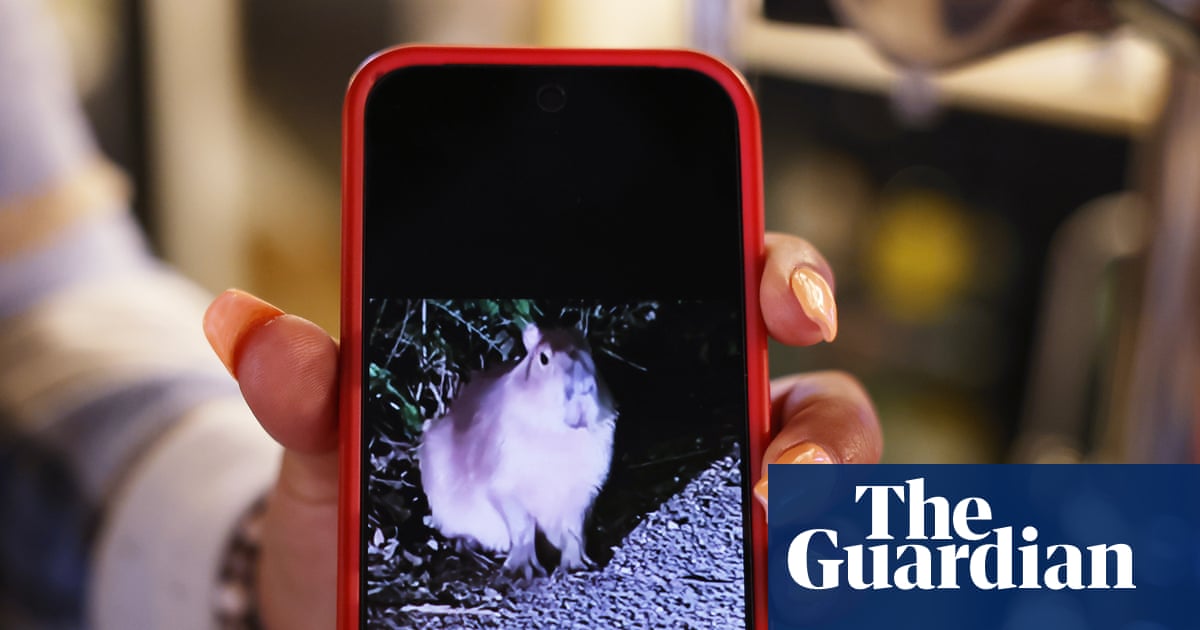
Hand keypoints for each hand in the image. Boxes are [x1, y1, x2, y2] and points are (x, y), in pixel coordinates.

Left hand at [200, 232, 880, 629]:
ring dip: (818, 512)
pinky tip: (767, 600)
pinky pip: (775, 585)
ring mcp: (690, 518)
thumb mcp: (339, 454)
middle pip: (804, 396)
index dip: (781, 277)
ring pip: (811, 496)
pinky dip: (793, 590)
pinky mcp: (692, 591)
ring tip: (771, 543)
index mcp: (602, 366)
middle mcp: (671, 431)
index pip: (722, 288)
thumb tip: (248, 325)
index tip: (787, 301)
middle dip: (825, 419)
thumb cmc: (362, 527)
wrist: (351, 621)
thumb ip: (318, 391)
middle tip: (782, 460)